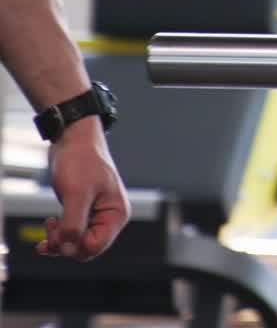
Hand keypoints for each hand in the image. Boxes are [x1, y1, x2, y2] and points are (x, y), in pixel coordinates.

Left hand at [39, 117, 130, 259]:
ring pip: (77, 243)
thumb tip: (67, 247)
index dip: (75, 245)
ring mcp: (97, 215)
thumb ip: (73, 224)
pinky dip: (58, 236)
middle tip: (52, 226)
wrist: (72, 139)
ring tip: (49, 224)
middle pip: (86, 248)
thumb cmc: (81, 161)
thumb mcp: (76, 194)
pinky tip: (49, 229)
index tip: (61, 231)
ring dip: (59, 240)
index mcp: (116, 214)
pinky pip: (72, 234)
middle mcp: (109, 217)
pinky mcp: (84, 211)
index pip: (95, 246)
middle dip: (65, 243)